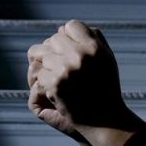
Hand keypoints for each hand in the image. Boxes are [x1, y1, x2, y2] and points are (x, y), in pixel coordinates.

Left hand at [26, 20, 138, 145]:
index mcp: (94, 47)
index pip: (71, 26)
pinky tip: (58, 92)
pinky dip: (45, 84)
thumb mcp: (106, 59)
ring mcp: (65, 70)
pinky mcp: (54, 85)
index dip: (69, 36)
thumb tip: (62, 28)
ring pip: (43, 55)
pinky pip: (39, 75)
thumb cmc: (106, 88)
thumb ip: (90, 39)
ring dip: (49, 67)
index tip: (71, 49)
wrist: (105, 120)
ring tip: (61, 79)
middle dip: (56, 50)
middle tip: (62, 65)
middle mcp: (80, 56)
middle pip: (54, 38)